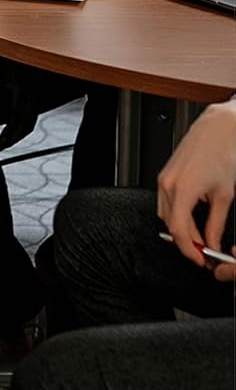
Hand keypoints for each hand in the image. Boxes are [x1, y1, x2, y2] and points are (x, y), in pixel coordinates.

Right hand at [156, 98, 235, 281]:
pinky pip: (166, 202)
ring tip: (201, 235)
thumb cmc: (222, 154)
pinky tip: (193, 217)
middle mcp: (167, 185)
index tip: (200, 259)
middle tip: (205, 251)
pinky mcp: (166, 175)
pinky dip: (178, 214)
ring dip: (183, 227)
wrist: (218, 130)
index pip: (179, 230)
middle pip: (171, 224)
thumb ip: (216, 223)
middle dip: (188, 241)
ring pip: (167, 215)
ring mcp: (164, 179)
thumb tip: (213, 241)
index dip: (189, 250)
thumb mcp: (224, 196)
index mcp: (182, 190)